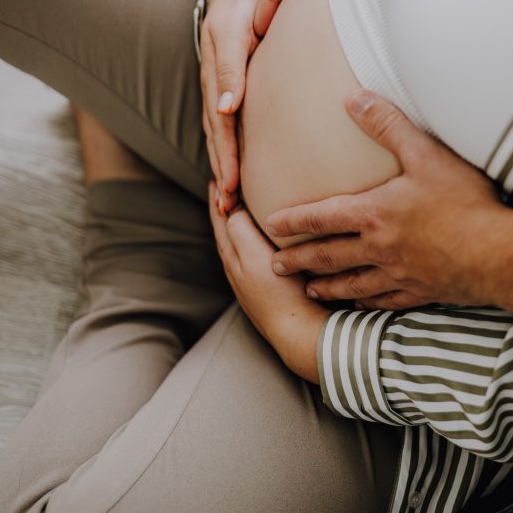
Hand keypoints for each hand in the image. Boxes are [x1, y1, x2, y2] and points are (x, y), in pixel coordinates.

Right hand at [200, 0, 259, 208]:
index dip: (226, 161)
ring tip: (229, 201)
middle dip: (222, 176)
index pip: (221, 130)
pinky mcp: (228, 88)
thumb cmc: (240, 4)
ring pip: (219, 136)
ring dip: (223, 168)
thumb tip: (227, 108)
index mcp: (216, 81)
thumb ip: (230, 69)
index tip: (231, 191)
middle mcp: (215, 90)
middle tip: (228, 212)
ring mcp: (220, 90)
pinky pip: (225, 125)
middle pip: (217, 141)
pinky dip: (227, 150)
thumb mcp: (234, 31)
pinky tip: (234, 168)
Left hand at [208, 183, 329, 382]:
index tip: (215, 181)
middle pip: (224, 234)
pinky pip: (251, 259)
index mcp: (232, 258)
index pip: (220, 222)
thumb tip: (230, 211)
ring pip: (237, 247)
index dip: (217, 200)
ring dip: (234, 227)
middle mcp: (236, 271)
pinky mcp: (265, 292)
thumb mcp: (255, 256)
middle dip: (221, 211)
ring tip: (238, 213)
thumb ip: (240, 230)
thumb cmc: (278, 293)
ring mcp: (249, 284)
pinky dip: (248, 243)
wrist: (297, 331)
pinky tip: (261, 246)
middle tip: (221, 191)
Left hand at [264, 91, 512, 310]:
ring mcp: (400, 275)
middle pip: (329, 256)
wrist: (500, 254)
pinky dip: (367, 303)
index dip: (294, 220)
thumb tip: (353, 98)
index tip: (271, 224)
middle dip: (299, 260)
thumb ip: (387, 124)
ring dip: (327, 287)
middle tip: (275, 266)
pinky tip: (362, 303)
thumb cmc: (464, 203)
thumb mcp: (425, 154)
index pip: (322, 217)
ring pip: (353, 284)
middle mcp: (379, 249)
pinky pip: (385, 302)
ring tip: (310, 290)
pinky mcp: (422, 292)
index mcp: (375, 214)